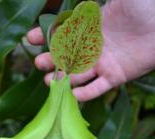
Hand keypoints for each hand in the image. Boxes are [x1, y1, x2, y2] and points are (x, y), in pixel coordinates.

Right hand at [27, 0, 154, 100]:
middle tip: (38, 63)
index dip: (45, 36)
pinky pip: (97, 88)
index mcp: (90, 28)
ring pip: (78, 75)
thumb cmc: (143, 6)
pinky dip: (86, 93)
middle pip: (66, 58)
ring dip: (63, 80)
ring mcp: (103, 64)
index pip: (62, 33)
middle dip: (50, 61)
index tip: (30, 38)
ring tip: (50, 83)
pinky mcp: (115, 77)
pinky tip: (74, 95)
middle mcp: (94, 48)